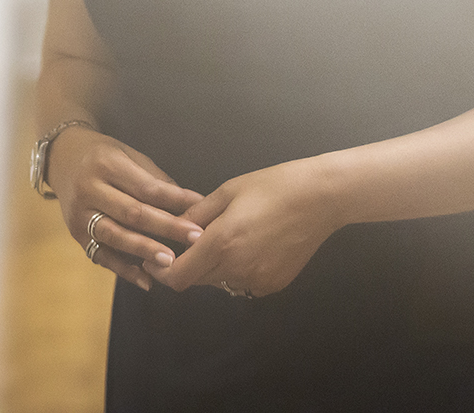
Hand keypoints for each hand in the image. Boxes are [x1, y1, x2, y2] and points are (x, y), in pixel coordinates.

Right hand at [49, 127, 205, 292]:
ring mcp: (80, 214)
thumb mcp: (128, 155)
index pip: (146, 187)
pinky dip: (123, 270)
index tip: (200, 211)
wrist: (62, 158)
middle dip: (166, 227)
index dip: (175, 201)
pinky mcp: (75, 234)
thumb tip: (189, 204)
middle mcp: (89, 189)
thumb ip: (155, 179)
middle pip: (132, 213)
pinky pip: (101, 255)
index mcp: (107, 164)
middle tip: (195, 238)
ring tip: (171, 261)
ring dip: (144, 250)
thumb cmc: (103, 155)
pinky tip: (145, 279)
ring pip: (115, 236)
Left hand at [144, 159, 338, 298]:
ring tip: (225, 240)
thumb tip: (173, 227)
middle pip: (197, 281)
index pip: (178, 277)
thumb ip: (195, 214)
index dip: (160, 272)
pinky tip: (248, 247)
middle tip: (187, 245)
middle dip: (186, 266)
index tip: (153, 261)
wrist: (320, 198)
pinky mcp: (274, 285)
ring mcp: (258, 280)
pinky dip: (236, 272)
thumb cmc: (272, 187)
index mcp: (221, 243)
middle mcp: (237, 268)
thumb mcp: (226, 192)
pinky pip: (243, 284)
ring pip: (220, 283)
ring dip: (213, 269)